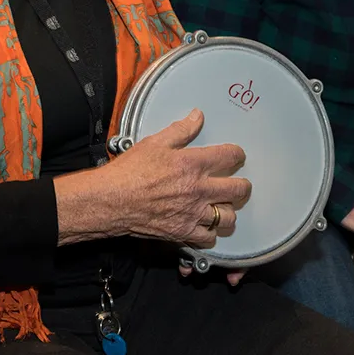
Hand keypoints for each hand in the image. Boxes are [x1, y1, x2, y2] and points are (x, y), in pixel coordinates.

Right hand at [55, 108, 249, 248]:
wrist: (111, 200)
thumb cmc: (129, 172)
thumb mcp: (154, 142)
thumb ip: (180, 130)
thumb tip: (197, 116)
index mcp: (193, 164)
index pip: (230, 156)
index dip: (237, 154)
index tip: (235, 155)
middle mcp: (199, 190)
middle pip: (239, 190)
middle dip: (242, 185)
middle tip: (237, 184)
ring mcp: (193, 214)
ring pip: (228, 218)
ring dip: (228, 212)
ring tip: (221, 207)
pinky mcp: (184, 232)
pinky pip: (209, 238)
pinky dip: (210, 233)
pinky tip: (204, 225)